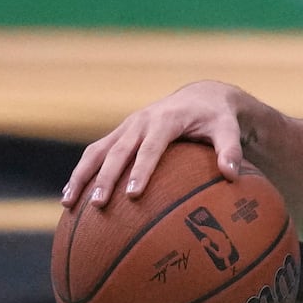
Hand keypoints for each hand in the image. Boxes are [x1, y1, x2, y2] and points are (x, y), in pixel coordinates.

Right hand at [61, 80, 247, 208]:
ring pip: (97, 151)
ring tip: (69, 204)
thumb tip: (232, 175)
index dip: (141, 170)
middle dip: (106, 178)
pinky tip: (71, 200)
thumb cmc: (217, 119)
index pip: (151, 147)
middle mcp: (140, 121)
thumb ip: (231, 150)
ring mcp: (126, 127)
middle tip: (98, 205)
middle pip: (118, 151)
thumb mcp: (228, 129)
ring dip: (81, 176)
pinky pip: (94, 154)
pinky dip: (81, 174)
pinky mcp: (119, 134)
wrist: (202, 97)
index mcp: (165, 120)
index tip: (133, 195)